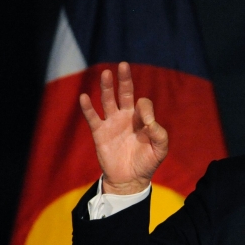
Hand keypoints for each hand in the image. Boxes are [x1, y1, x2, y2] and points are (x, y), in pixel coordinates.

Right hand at [79, 62, 168, 194]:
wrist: (130, 179)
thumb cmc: (147, 162)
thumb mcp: (160, 149)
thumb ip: (159, 133)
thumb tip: (148, 120)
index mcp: (141, 119)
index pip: (142, 103)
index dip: (144, 109)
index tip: (147, 123)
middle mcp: (126, 117)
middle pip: (124, 93)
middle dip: (124, 80)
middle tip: (123, 65)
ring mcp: (111, 123)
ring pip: (108, 100)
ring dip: (106, 87)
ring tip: (106, 73)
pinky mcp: (100, 133)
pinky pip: (92, 117)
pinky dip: (88, 108)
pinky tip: (84, 97)